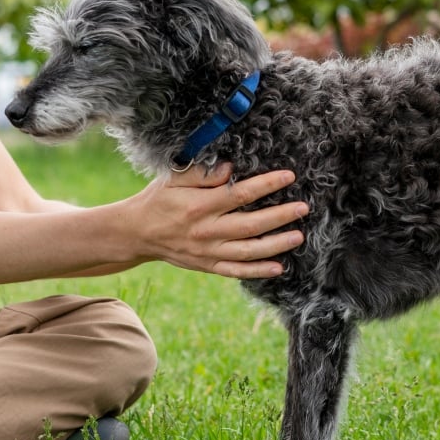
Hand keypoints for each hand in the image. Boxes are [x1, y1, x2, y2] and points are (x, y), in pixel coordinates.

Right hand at [132, 163, 307, 278]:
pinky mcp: (207, 266)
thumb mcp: (174, 178)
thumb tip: (231, 167)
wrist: (136, 232)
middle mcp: (206, 231)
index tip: (289, 177)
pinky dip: (258, 271)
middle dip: (280, 216)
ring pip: (248, 251)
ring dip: (276, 245)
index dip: (267, 185)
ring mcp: (208, 252)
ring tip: (298, 236)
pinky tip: (280, 267)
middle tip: (303, 208)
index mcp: (200, 205)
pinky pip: (237, 271)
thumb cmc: (159, 199)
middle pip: (251, 225)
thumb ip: (203, 173)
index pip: (241, 194)